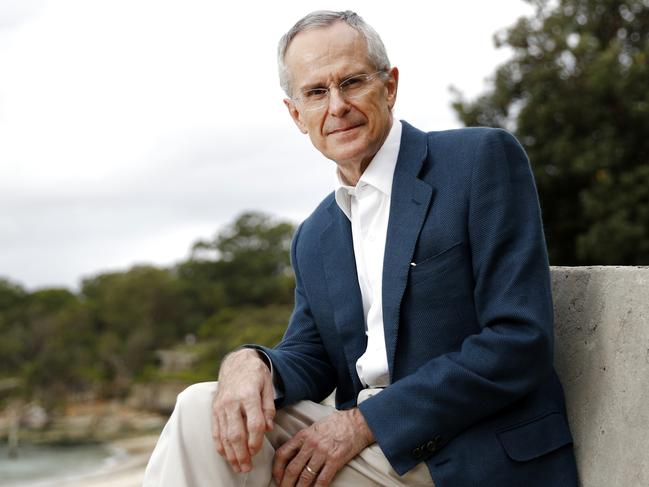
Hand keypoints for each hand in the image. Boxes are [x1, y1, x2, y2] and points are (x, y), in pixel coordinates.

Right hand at [212, 349, 275, 472]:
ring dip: (231, 454)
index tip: (258, 451)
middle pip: (236, 433)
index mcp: (248, 395)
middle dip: (242, 454)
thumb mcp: (268, 385)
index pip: (253, 423)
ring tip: (238, 467)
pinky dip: (220, 445)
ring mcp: (221, 406)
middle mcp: (232, 401)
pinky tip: (226, 456)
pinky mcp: (214, 409)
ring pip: (224, 435)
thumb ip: (268, 407)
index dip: (256, 440)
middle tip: (247, 468)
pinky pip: (215, 431)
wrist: (236, 362)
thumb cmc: (256, 375)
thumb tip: (267, 428)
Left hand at [272, 407, 373, 485]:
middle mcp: (311, 444)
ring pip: (305, 477)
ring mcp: (323, 453)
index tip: (277, 478)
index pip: (283, 454)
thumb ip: (303, 440)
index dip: (277, 469)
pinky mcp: (335, 460)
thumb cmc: (336, 423)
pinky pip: (322, 480)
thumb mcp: (314, 427)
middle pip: (292, 469)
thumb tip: (292, 455)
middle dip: (286, 484)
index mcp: (303, 435)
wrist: (357, 422)